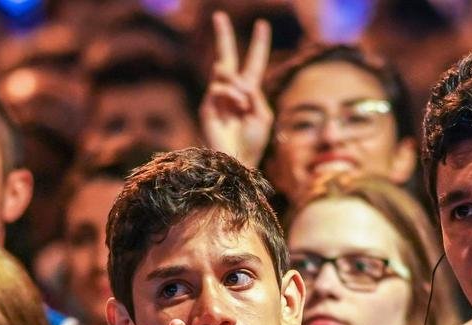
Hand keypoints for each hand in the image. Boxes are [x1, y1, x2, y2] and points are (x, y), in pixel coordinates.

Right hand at [199, 11, 273, 169]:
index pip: (253, 63)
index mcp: (249, 93)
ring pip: (224, 73)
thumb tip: (239, 81)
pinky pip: (220, 88)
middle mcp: (232, 92)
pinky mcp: (207, 106)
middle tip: (219, 15)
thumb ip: (255, 93)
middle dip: (223, 36)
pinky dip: (232, 95)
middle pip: (226, 57)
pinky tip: (238, 108)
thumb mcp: (263, 114)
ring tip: (243, 106)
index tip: (262, 24)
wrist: (238, 162)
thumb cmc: (254, 143)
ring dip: (238, 87)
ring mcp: (218, 98)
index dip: (259, 44)